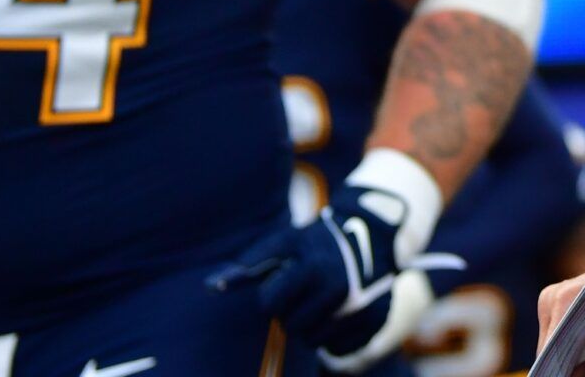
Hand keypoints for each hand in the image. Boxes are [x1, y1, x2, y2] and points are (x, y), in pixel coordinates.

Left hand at [210, 150, 446, 372]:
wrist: (374, 236)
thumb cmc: (319, 240)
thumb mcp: (287, 240)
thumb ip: (250, 263)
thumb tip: (211, 287)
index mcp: (313, 267)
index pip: (269, 304)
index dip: (271, 295)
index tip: (283, 283)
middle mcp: (339, 289)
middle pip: (291, 326)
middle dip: (292, 312)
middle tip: (305, 292)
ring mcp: (359, 309)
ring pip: (313, 341)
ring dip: (312, 325)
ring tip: (321, 301)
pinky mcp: (373, 323)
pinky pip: (338, 348)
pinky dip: (334, 336)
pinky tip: (339, 313)